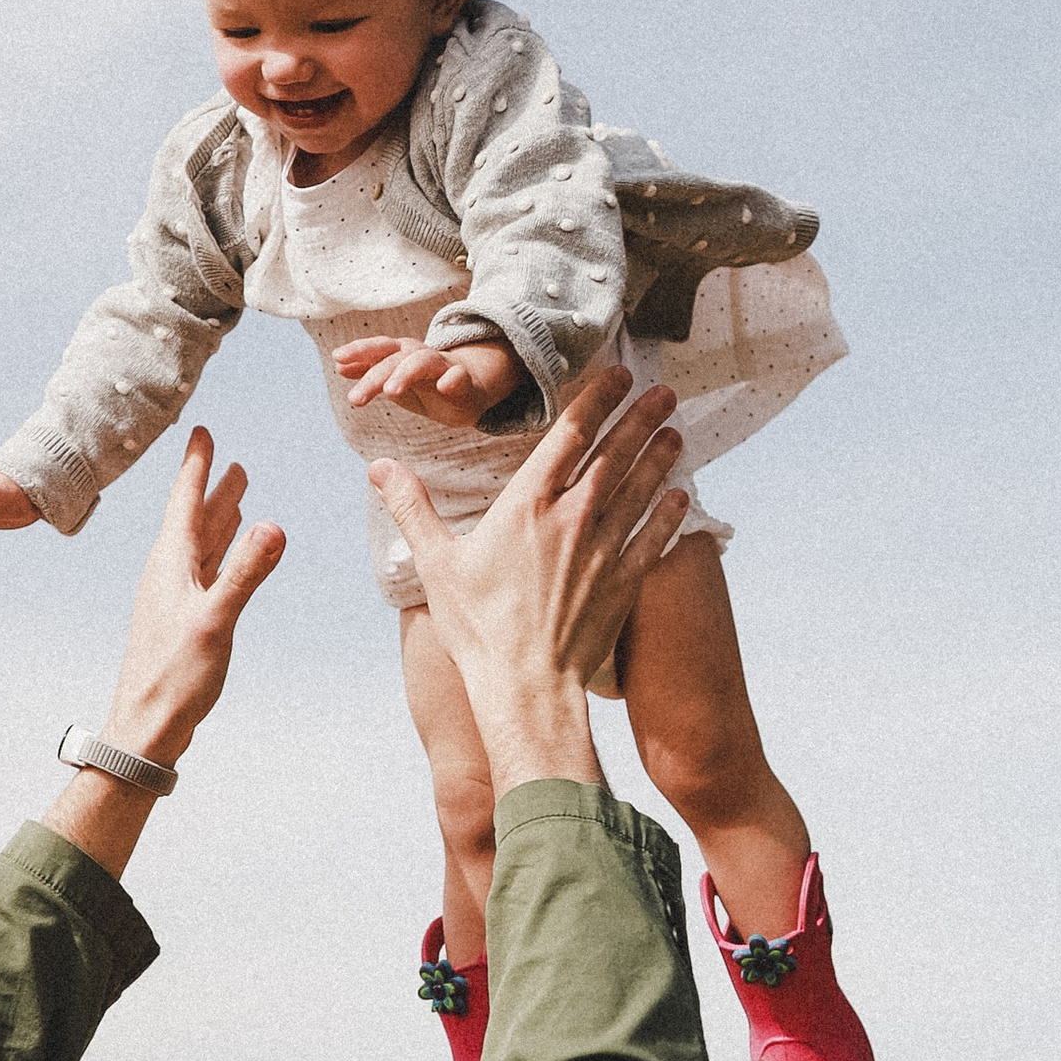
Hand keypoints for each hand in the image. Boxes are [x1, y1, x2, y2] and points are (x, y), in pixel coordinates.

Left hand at [102, 428, 285, 770]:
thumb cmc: (173, 678)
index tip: (202, 431)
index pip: (184, 502)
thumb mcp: (215, 620)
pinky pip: (205, 571)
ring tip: (236, 494)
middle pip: (194, 518)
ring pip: (202, 545)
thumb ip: (246, 573)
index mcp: (170, 564)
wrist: (145, 727)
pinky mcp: (184, 620)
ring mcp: (175, 597)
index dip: (196, 466)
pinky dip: (221, 553)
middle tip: (227, 458)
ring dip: (219, 518)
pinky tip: (228, 556)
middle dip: (212, 487)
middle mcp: (169, 575)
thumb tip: (273, 525)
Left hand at [333, 335, 527, 422]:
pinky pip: (459, 377)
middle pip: (395, 359)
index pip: (378, 350)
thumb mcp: (396, 380)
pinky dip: (453, 379)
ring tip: (391, 392)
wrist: (471, 389)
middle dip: (373, 376)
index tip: (337, 360)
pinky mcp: (464, 381)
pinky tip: (445, 385)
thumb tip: (339, 366)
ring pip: (423, 362)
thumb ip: (370, 372)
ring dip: (406, 374)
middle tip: (354, 399)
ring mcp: (443, 367)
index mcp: (401, 355)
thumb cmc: (427, 385)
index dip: (358, 351)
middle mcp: (420, 356)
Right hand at [369, 363, 684, 795]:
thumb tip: (379, 468)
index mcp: (527, 504)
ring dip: (660, 455)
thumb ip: (412, 508)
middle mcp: (573, 517)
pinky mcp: (624, 583)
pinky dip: (669, 514)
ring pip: (640, 488)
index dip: (596, 399)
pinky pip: (654, 538)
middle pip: (615, 453)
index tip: (617, 374)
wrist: (526, 686)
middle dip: (639, 416)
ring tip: (675, 429)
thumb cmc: (478, 627)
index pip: (569, 435)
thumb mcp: (435, 564)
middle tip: (662, 390)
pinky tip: (681, 495)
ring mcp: (604, 549)